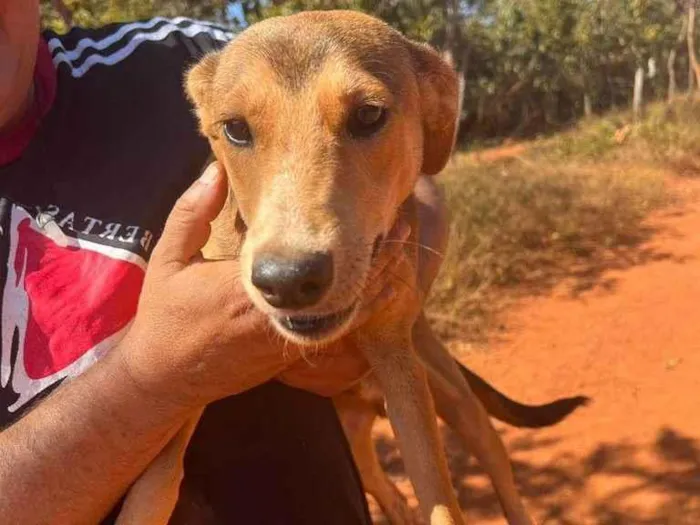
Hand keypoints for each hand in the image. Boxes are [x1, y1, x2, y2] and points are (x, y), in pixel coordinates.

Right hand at [119, 163, 413, 406]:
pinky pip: (332, 334)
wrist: (164, 377)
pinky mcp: (286, 358)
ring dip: (374, 288)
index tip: (378, 218)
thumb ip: (193, 212)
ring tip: (400, 256)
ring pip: (343, 318)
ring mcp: (283, 342)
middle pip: (342, 295)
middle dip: (377, 264)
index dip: (354, 248)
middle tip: (403, 231)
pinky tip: (377, 291)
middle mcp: (274, 320)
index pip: (313, 270)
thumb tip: (218, 168)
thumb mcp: (170, 258)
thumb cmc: (165, 315)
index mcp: (246, 292)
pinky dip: (358, 312)